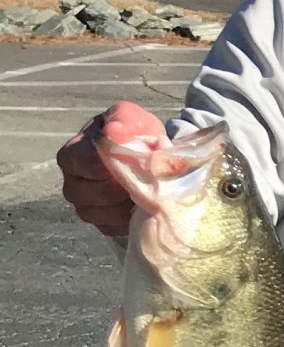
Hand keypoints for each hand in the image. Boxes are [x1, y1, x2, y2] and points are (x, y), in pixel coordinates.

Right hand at [57, 99, 163, 237]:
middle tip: (148, 176)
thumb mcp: (129, 118)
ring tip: (147, 188)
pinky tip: (142, 203)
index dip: (116, 163)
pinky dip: (131, 218)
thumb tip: (114, 132)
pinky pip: (113, 228)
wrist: (145, 154)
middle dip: (125, 185)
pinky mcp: (100, 224)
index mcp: (71, 155)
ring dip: (129, 203)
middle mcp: (71, 183)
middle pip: (95, 193)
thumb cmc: (131, 133)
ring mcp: (84, 206)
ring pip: (103, 214)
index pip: (88, 164)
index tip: (139, 157)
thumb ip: (122, 120)